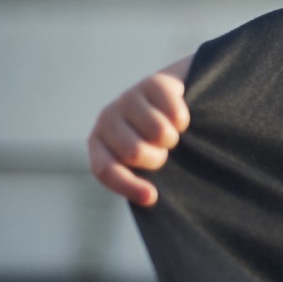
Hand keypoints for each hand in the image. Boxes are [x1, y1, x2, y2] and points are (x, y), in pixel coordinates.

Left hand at [86, 54, 192, 207]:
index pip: (106, 169)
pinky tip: (178, 119)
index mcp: (99, 145)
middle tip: (162, 152)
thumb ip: (138, 180)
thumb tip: (150, 197)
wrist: (176, 99)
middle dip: (157, 158)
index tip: (152, 197)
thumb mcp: (142, 164)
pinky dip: (183, 121)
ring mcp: (128, 99)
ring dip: (172, 139)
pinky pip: (175, 113)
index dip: (128, 186)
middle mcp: (107, 119)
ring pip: (159, 133)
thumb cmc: (156, 142)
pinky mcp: (153, 83)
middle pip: (134, 152)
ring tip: (170, 135)